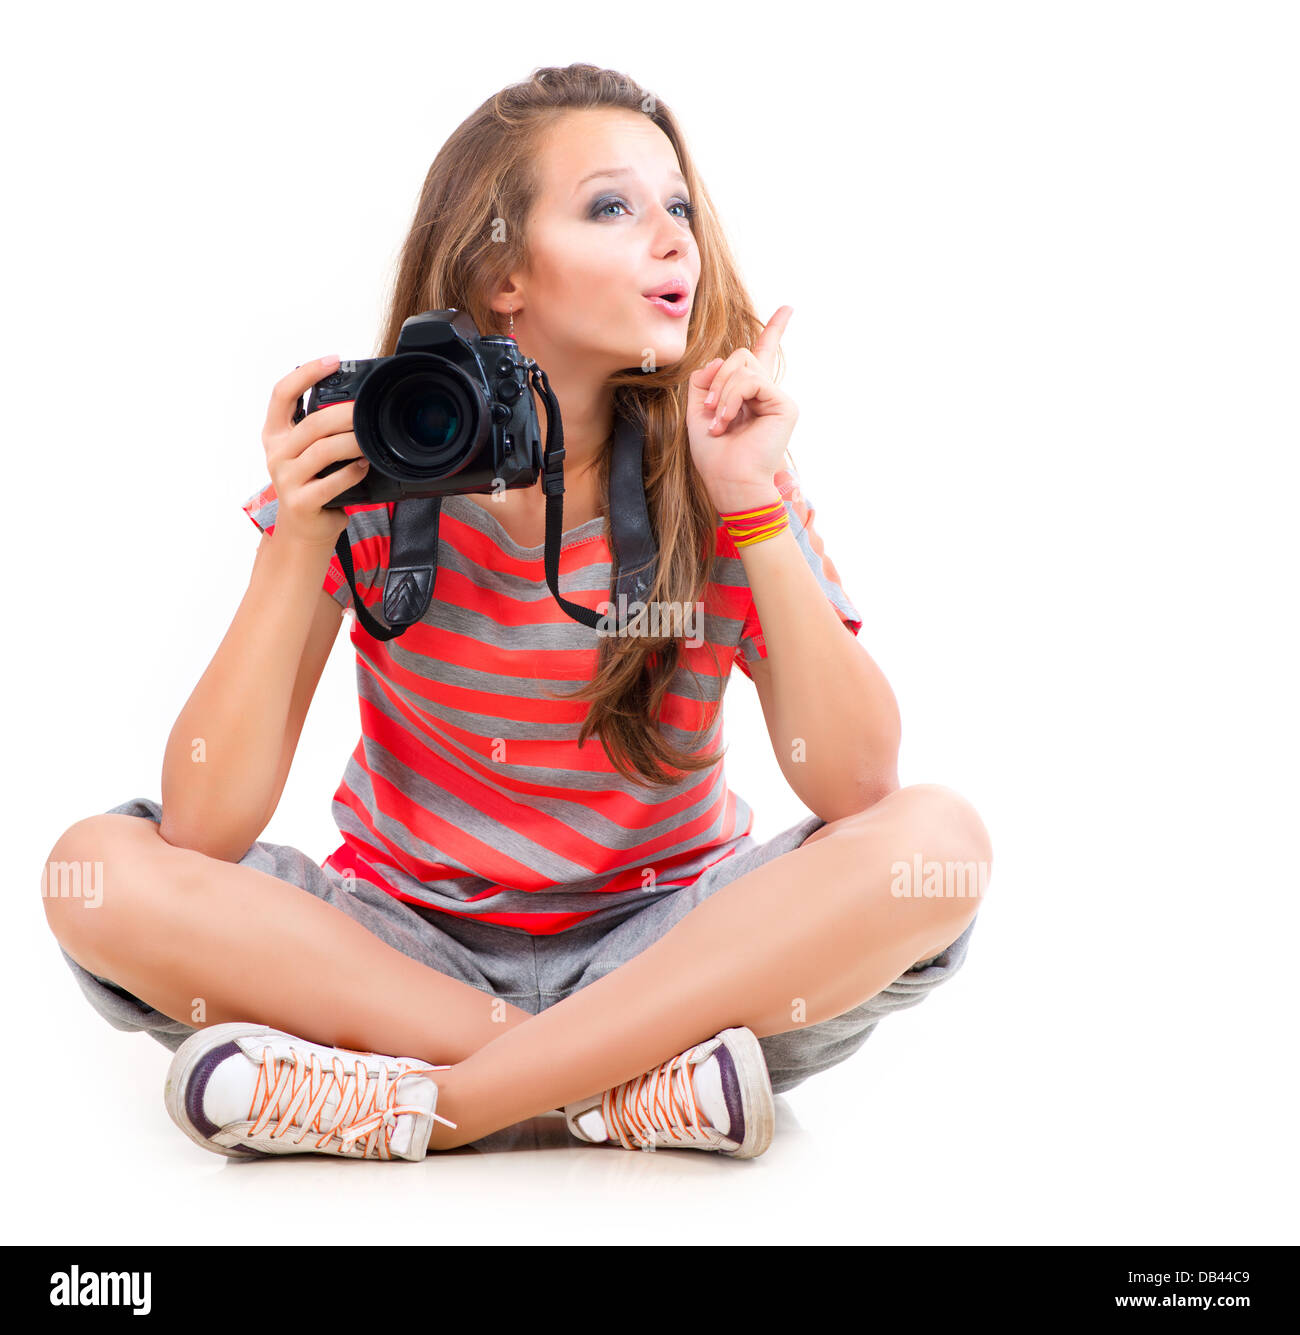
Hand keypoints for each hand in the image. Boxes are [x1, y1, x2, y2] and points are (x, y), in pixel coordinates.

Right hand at [262, 355, 370, 549]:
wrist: (304, 530)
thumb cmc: (312, 485)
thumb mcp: (307, 453)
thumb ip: (320, 430)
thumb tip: (356, 405)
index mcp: (275, 434)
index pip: (282, 393)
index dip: (306, 373)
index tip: (332, 360)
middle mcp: (276, 453)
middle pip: (311, 423)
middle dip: (344, 414)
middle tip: (368, 410)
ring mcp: (286, 479)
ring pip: (323, 451)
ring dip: (352, 443)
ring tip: (370, 440)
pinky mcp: (301, 502)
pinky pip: (330, 482)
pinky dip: (351, 473)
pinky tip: (364, 467)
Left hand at [686, 305, 797, 511]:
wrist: (730, 483)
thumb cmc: (715, 457)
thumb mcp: (698, 412)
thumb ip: (703, 381)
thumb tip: (719, 360)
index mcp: (749, 394)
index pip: (762, 354)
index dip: (775, 331)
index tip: (788, 308)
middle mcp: (767, 393)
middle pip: (740, 355)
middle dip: (718, 378)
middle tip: (709, 409)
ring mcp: (778, 398)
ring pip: (743, 364)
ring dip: (721, 390)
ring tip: (717, 420)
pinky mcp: (785, 404)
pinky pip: (750, 380)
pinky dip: (731, 397)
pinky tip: (727, 420)